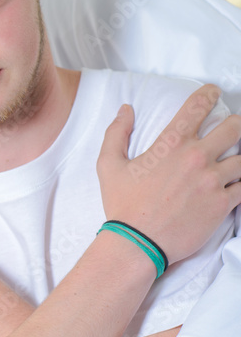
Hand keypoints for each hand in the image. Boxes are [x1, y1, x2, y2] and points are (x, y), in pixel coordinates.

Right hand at [97, 84, 240, 262]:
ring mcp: (213, 181)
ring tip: (233, 161)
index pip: (198, 106)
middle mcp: (197, 157)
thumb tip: (125, 110)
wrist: (137, 243)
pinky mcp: (223, 204)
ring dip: (240, 157)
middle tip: (231, 129)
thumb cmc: (122, 204)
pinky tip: (235, 184)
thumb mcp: (108, 165)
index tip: (213, 93)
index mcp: (171, 144)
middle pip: (235, 127)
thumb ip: (116, 133)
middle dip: (235, 125)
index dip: (209, 94)